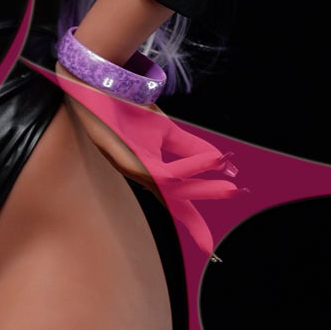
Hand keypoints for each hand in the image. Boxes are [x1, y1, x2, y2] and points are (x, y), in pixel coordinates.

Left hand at [52, 67, 242, 260]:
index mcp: (149, 170)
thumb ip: (194, 149)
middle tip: (217, 236)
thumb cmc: (126, 107)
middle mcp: (140, 174)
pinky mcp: (125, 155)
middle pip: (173, 202)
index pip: (175, 201)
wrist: (100, 82)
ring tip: (231, 188)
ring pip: (171, 188)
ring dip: (203, 189)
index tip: (208, 247)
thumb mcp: (166, 130)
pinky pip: (163, 169)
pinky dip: (191, 166)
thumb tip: (227, 166)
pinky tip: (213, 162)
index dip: (192, 223)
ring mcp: (131, 166)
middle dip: (195, 220)